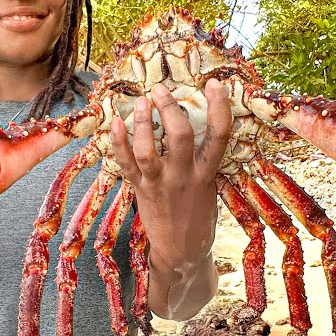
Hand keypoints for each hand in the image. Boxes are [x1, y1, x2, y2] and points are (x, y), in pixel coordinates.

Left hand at [110, 79, 232, 317]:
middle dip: (170, 108)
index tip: (214, 84)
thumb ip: (202, 160)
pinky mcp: (140, 190)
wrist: (181, 252)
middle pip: (180, 136)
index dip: (219, 107)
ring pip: (148, 150)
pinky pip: (126, 164)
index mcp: (207, 174)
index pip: (219, 136)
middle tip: (162, 89)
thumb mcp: (210, 186)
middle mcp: (184, 177)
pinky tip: (115, 122)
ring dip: (143, 122)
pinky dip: (118, 142)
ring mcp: (160, 184)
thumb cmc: (198, 215)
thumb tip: (193, 123)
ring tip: (142, 102)